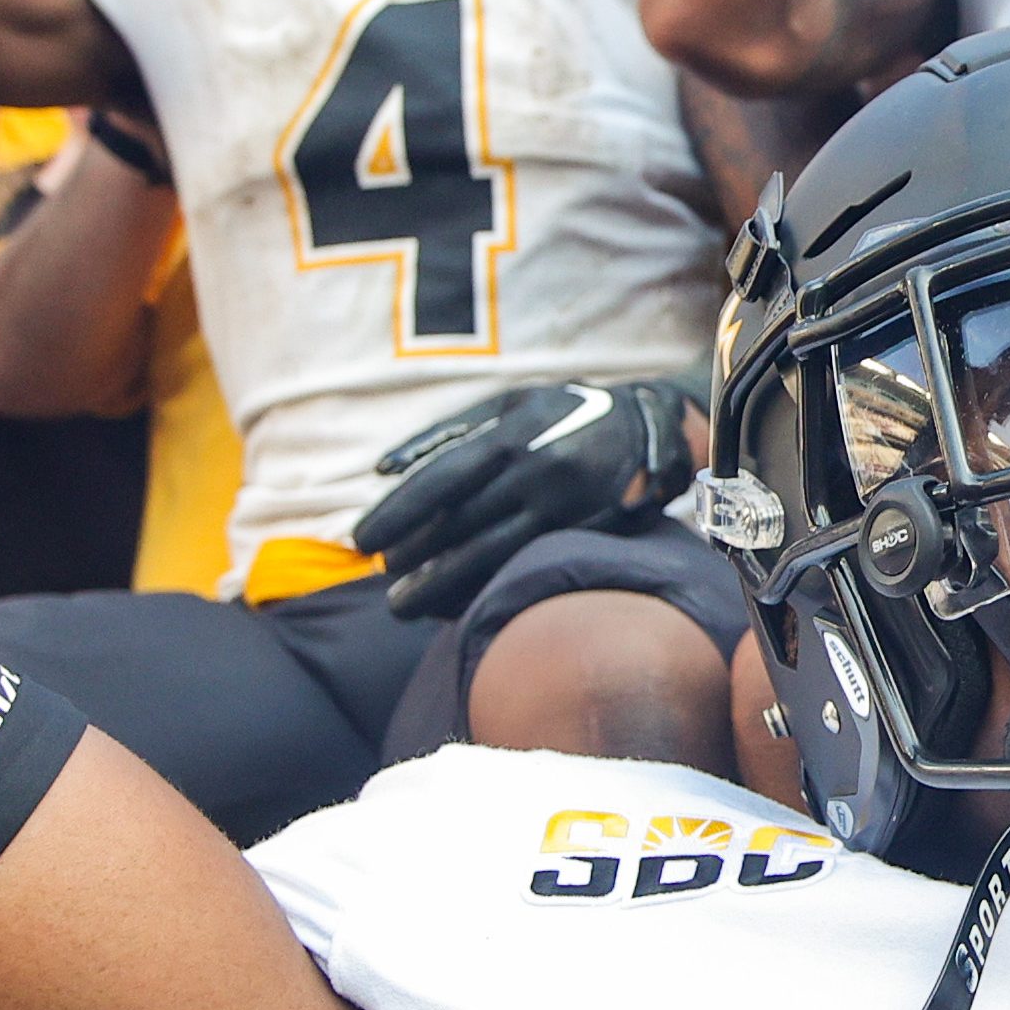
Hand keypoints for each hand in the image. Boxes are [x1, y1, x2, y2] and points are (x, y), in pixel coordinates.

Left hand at [349, 375, 701, 619]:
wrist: (647, 425)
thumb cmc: (563, 411)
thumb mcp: (509, 404)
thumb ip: (444, 434)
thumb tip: (382, 469)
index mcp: (511, 434)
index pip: (440, 480)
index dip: (396, 513)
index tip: (362, 539)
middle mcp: (536, 472)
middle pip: (460, 525)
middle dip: (412, 556)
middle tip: (381, 574)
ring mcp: (563, 507)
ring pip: (489, 557)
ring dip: (439, 586)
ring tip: (403, 604)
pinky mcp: (585, 533)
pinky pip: (523, 569)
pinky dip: (482, 589)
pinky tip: (451, 605)